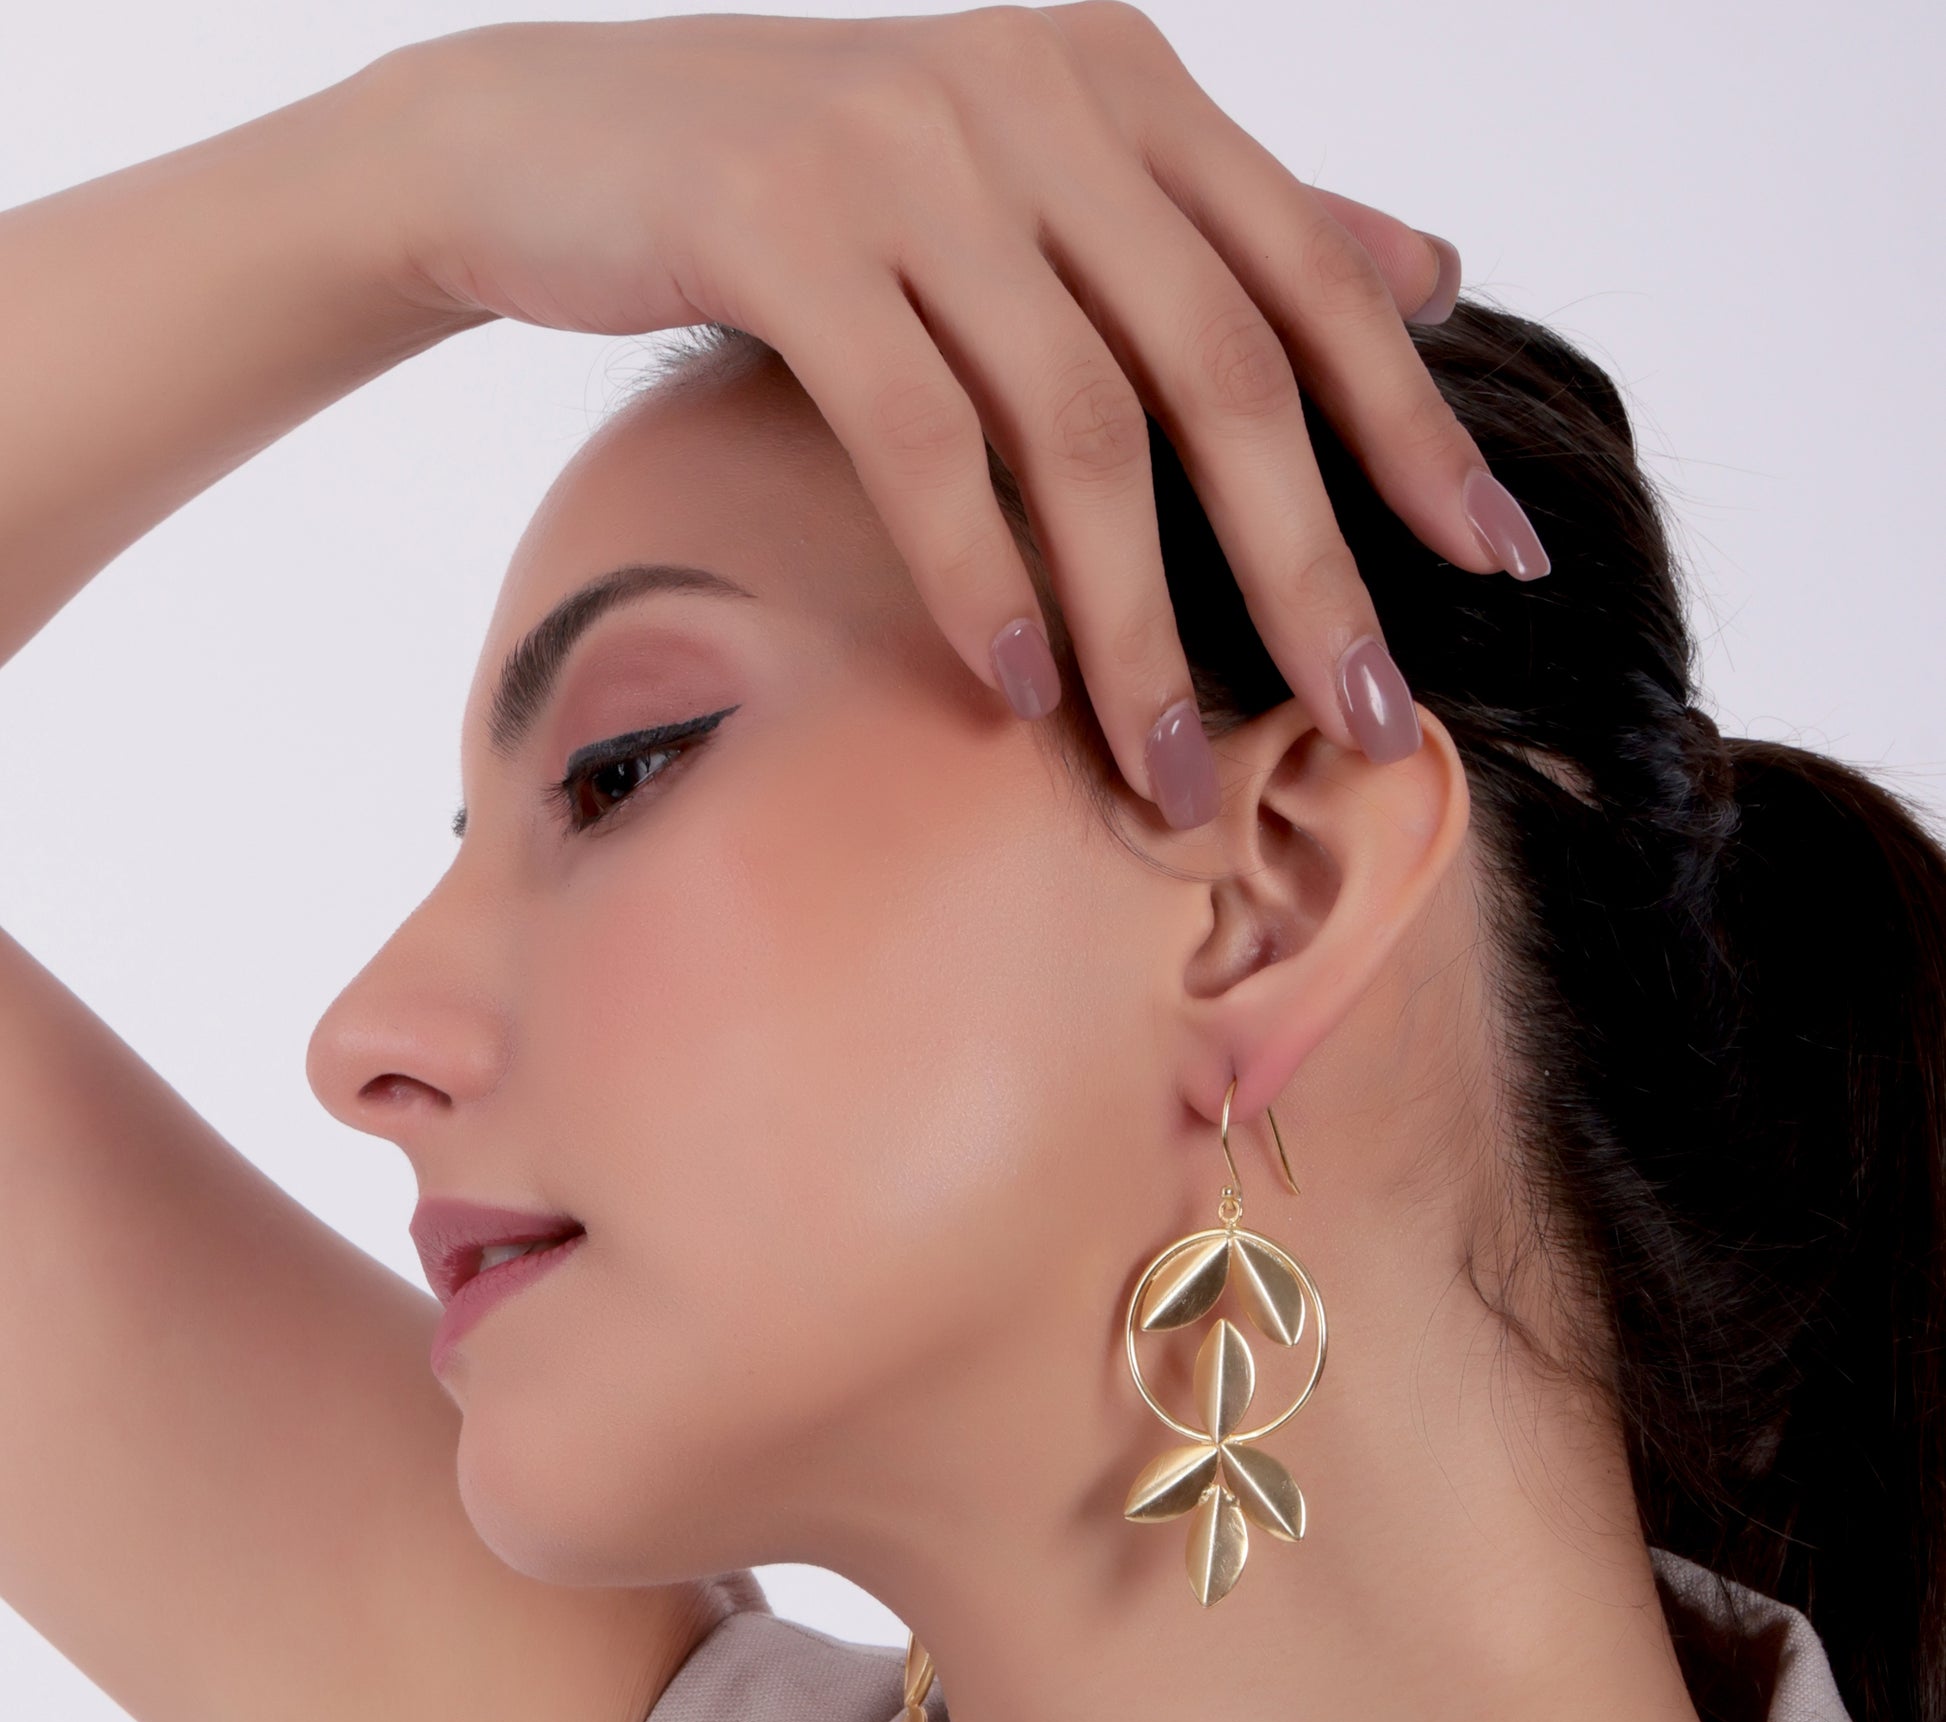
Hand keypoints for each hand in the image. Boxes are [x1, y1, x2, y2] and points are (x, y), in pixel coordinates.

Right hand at [375, 5, 1538, 825]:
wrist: (553, 138)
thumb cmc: (812, 198)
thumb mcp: (1035, 193)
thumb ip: (1224, 231)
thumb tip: (1430, 266)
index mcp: (1121, 89)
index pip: (1313, 281)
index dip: (1414, 433)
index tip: (1497, 571)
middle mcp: (1038, 97)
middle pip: (1221, 373)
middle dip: (1307, 572)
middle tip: (1371, 725)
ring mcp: (906, 152)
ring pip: (1073, 429)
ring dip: (1135, 626)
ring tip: (1165, 775)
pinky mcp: (776, 220)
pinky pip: (914, 434)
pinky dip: (976, 576)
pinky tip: (1015, 694)